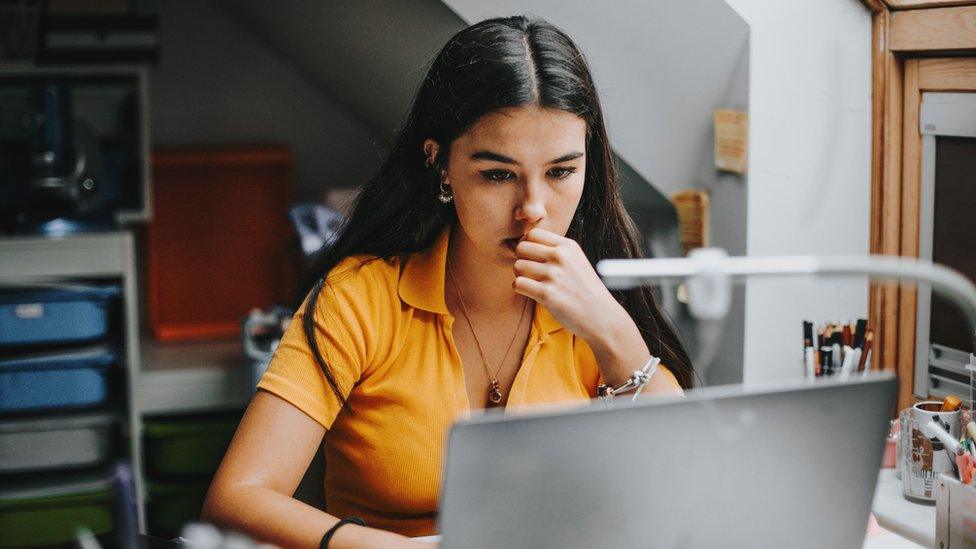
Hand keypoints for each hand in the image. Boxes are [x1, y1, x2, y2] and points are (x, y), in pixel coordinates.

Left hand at [512, 228, 627, 340]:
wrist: (602, 316)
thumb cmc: (586, 290)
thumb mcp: (577, 261)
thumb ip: (556, 251)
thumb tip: (525, 243)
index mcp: (568, 246)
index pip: (533, 234)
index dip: (527, 245)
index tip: (531, 257)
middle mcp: (560, 257)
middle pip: (521, 248)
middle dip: (521, 259)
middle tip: (529, 272)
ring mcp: (554, 275)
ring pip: (517, 266)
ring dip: (520, 276)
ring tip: (532, 283)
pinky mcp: (547, 294)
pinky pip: (518, 284)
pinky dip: (520, 289)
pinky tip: (532, 293)